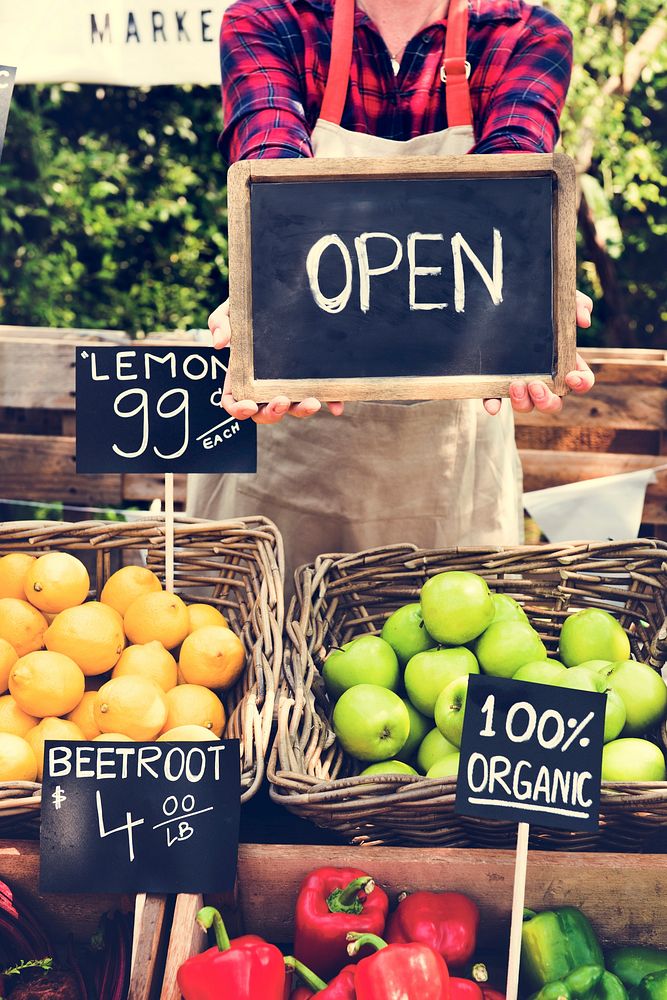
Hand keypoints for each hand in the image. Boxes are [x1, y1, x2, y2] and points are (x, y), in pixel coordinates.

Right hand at [208, 299, 343, 422]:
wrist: (282, 295)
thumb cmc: (251, 308)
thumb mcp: (231, 310)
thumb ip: (219, 322)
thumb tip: (220, 343)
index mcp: (240, 374)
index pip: (233, 402)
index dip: (239, 410)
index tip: (249, 406)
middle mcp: (263, 385)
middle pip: (264, 412)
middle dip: (273, 413)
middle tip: (282, 401)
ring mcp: (288, 384)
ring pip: (293, 409)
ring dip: (302, 411)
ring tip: (313, 402)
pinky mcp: (310, 379)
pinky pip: (321, 396)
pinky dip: (329, 403)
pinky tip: (337, 406)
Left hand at [483, 290, 595, 415]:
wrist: (498, 305)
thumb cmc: (539, 306)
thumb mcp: (559, 300)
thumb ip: (576, 303)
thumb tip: (583, 321)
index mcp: (564, 362)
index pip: (582, 380)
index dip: (581, 383)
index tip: (571, 378)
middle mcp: (545, 378)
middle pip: (555, 403)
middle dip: (547, 400)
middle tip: (535, 385)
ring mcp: (521, 383)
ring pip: (528, 406)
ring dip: (524, 403)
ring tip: (515, 384)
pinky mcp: (497, 383)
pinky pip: (496, 401)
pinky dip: (494, 405)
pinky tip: (492, 406)